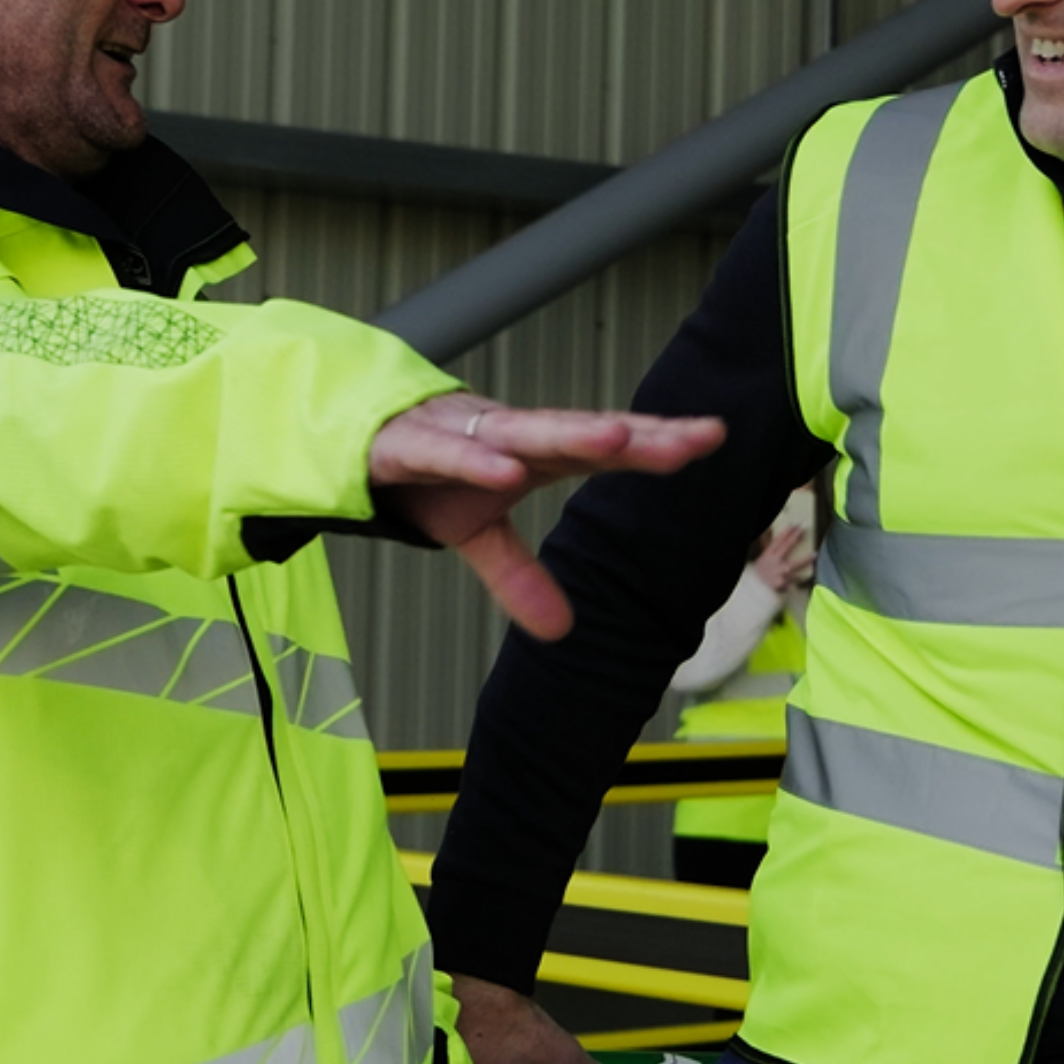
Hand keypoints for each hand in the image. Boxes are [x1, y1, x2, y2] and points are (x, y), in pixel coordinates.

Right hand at [367, 394, 724, 638]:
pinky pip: (448, 452)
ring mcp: (461, 434)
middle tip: (686, 440)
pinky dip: (475, 461)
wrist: (351, 439)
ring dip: (569, 434)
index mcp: (533, 451)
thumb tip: (561, 631)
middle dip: (634, 435)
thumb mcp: (476, 535)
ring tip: (616, 439)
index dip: (655, 442)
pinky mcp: (410, 444)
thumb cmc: (426, 473)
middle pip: (580, 433)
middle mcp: (507, 435)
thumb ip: (519, 576)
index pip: (604, 446)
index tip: (711, 437)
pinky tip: (507, 472)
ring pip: (523, 432)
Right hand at [752, 521, 814, 594]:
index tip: (795, 524)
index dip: (787, 531)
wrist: (755, 592)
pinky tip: (807, 577)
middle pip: (787, 546)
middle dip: (796, 535)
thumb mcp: (761, 560)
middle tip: (804, 527)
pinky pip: (795, 580)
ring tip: (815, 554)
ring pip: (796, 564)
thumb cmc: (758, 576)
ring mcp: (780, 572)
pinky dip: (799, 580)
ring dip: (806, 559)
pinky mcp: (785, 583)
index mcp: (768, 555)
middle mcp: (775, 562)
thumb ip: (769, 549)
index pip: (778, 540)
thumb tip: (770, 533)